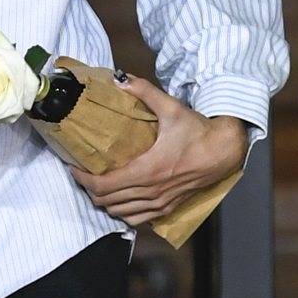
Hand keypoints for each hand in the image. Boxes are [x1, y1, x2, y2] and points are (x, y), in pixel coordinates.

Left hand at [71, 78, 247, 227]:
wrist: (224, 152)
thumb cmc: (198, 132)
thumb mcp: (171, 108)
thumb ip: (145, 92)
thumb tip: (121, 79)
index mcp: (148, 170)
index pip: (103, 185)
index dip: (82, 179)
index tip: (73, 167)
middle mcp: (151, 191)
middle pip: (106, 201)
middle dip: (89, 189)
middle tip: (83, 173)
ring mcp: (160, 204)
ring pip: (119, 213)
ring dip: (105, 201)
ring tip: (98, 184)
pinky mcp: (168, 209)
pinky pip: (137, 219)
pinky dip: (123, 211)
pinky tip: (120, 199)